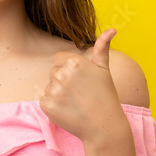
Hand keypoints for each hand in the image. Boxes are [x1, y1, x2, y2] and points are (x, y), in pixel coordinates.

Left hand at [39, 28, 124, 142]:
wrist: (104, 126)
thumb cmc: (105, 96)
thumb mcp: (104, 70)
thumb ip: (102, 48)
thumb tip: (112, 29)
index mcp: (74, 62)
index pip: (58, 60)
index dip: (68, 71)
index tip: (80, 82)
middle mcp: (62, 74)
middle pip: (52, 74)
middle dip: (62, 83)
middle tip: (79, 94)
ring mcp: (54, 91)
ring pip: (48, 87)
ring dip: (57, 95)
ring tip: (75, 103)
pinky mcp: (47, 106)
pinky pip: (43, 101)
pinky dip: (52, 107)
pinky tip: (67, 111)